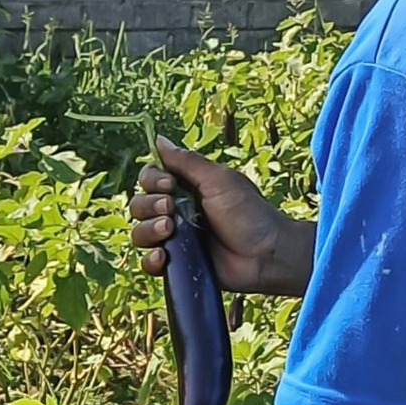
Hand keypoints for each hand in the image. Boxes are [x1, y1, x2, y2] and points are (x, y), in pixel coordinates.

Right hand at [129, 137, 313, 297]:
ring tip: (169, 231)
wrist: (266, 254)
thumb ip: (187, 161)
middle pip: (139, 204)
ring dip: (148, 230)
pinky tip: (163, 257)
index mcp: (186, 188)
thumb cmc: (249, 213)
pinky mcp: (177, 265)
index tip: (170, 185)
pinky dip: (150, 260)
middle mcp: (176, 212)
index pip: (149, 179)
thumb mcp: (219, 179)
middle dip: (150, 206)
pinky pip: (148, 262)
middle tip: (172, 209)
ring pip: (139, 233)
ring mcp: (176, 239)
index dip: (152, 181)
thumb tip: (160, 140)